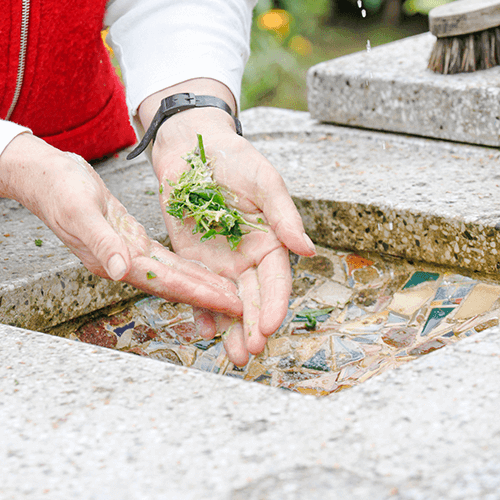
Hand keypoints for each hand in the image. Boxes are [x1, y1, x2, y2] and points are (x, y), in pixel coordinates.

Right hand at [0, 133, 242, 316]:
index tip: (226, 302)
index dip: (197, 292)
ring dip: (200, 285)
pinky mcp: (129, 238)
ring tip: (230, 294)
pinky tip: (203, 271)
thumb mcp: (80, 211)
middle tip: (242, 306)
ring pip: (171, 274)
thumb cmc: (60, 191)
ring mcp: (126, 252)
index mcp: (114, 259)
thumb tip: (122, 271)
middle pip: (174, 283)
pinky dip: (184, 267)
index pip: (165, 280)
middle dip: (208, 295)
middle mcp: (123, 262)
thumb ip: (102, 242)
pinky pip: (163, 258)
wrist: (46, 178)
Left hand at [148, 102, 315, 366]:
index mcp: (270, 240)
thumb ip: (284, 216)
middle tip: (249, 351)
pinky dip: (199, 309)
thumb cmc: (236, 158)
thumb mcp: (264, 182)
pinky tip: (202, 329)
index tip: (271, 324)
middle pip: (253, 299)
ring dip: (229, 328)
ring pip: (226, 301)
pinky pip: (196, 287)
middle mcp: (246, 256)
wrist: (193, 144)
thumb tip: (309, 250)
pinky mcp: (190, 256)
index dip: (275, 303)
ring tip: (232, 355)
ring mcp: (218, 259)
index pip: (276, 279)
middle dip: (252, 327)